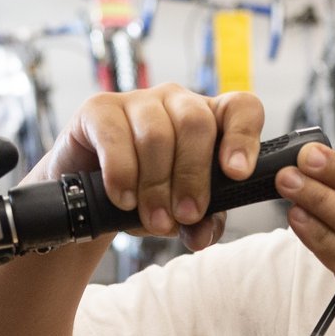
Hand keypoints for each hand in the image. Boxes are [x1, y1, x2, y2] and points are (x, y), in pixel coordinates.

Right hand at [44, 83, 264, 250]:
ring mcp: (137, 100)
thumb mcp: (181, 213)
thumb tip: (202, 235)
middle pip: (196, 123)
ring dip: (156, 185)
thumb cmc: (146, 196)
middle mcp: (177, 101)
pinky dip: (122, 174)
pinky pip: (115, 137)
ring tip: (154, 220)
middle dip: (192, 176)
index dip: (244, 137)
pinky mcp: (99, 108)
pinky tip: (124, 199)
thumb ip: (201, 223)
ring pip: (156, 134)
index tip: (237, 174)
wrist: (90, 196)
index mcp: (210, 120)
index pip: (242, 108)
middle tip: (185, 215)